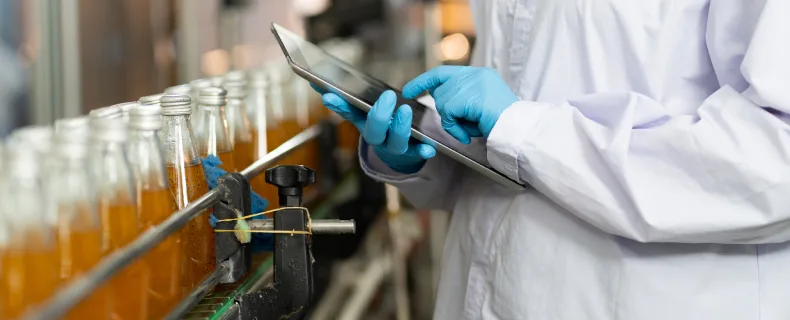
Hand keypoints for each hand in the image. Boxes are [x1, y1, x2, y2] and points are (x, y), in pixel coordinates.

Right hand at [317, 88, 435, 173]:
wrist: (396, 152)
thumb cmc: (380, 126)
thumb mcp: (363, 112)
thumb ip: (345, 100)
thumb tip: (318, 84)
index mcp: (364, 124)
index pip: (349, 113)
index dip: (339, 105)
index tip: (329, 96)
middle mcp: (377, 138)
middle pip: (374, 131)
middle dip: (379, 115)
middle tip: (387, 97)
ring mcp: (394, 146)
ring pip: (396, 142)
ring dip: (400, 128)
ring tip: (406, 111)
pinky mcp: (412, 152)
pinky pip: (418, 153)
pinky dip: (422, 151)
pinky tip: (429, 148)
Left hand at [402, 66, 517, 143]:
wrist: (518, 130)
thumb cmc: (502, 124)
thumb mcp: (480, 106)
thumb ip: (462, 100)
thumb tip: (439, 101)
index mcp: (479, 74)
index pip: (442, 73)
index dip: (423, 81)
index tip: (408, 90)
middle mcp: (475, 74)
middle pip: (441, 92)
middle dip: (447, 112)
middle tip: (465, 124)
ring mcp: (472, 84)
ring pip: (443, 103)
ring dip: (453, 122)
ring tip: (472, 127)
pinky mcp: (468, 96)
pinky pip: (447, 114)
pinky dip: (454, 128)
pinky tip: (467, 134)